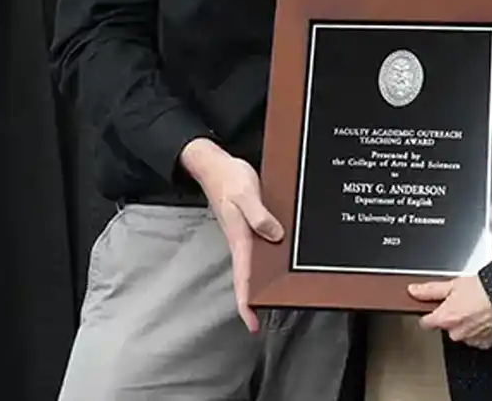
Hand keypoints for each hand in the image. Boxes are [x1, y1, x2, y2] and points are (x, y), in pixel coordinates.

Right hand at [180, 139, 283, 332]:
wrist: (215, 166)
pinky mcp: (246, 226)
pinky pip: (256, 249)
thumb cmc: (229, 178)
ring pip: (251, 265)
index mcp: (239, 238)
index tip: (251, 325)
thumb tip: (275, 236)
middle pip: (246, 278)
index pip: (242, 278)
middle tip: (262, 320)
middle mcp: (240, 240)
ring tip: (269, 299)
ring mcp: (242, 234)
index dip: (245, 303)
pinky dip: (263, 261)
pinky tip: (273, 261)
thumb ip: (259, 215)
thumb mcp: (247, 193)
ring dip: (258, 283)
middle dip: (252, 301)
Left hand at [408, 276, 491, 349]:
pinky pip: (478, 337)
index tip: (432, 310)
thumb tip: (413, 290)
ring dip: (466, 322)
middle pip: (446, 326)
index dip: (429, 314)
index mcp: (445, 319)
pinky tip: (484, 317)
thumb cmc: (483, 290)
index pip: (426, 323)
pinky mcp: (486, 343)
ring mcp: (471, 340)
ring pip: (462, 332)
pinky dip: (480, 329)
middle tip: (462, 302)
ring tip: (476, 307)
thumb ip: (430, 290)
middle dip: (452, 316)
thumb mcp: (453, 284)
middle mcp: (456, 333)